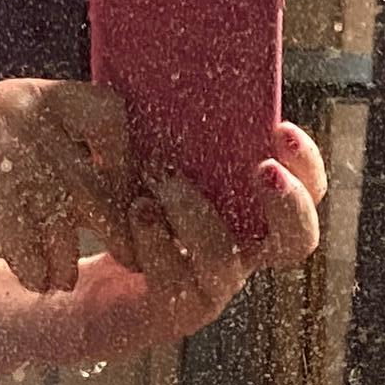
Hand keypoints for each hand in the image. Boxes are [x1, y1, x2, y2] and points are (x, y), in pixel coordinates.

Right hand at [0, 76, 137, 291]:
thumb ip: (49, 147)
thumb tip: (113, 184)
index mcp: (29, 96)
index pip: (111, 112)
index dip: (126, 156)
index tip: (120, 190)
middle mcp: (24, 117)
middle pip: (100, 181)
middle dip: (117, 228)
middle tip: (128, 257)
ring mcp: (6, 154)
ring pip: (70, 223)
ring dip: (67, 259)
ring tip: (56, 275)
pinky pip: (36, 249)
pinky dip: (36, 272)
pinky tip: (28, 277)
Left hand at [62, 123, 326, 359]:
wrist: (77, 272)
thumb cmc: (122, 201)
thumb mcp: (153, 158)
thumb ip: (179, 132)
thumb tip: (179, 74)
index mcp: (250, 211)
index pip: (307, 191)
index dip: (307, 164)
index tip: (281, 130)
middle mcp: (243, 251)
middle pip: (298, 240)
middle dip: (288, 203)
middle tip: (262, 169)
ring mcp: (212, 285)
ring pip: (225, 257)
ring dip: (195, 213)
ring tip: (162, 182)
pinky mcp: (174, 309)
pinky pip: (177, 279)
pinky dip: (156, 241)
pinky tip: (137, 211)